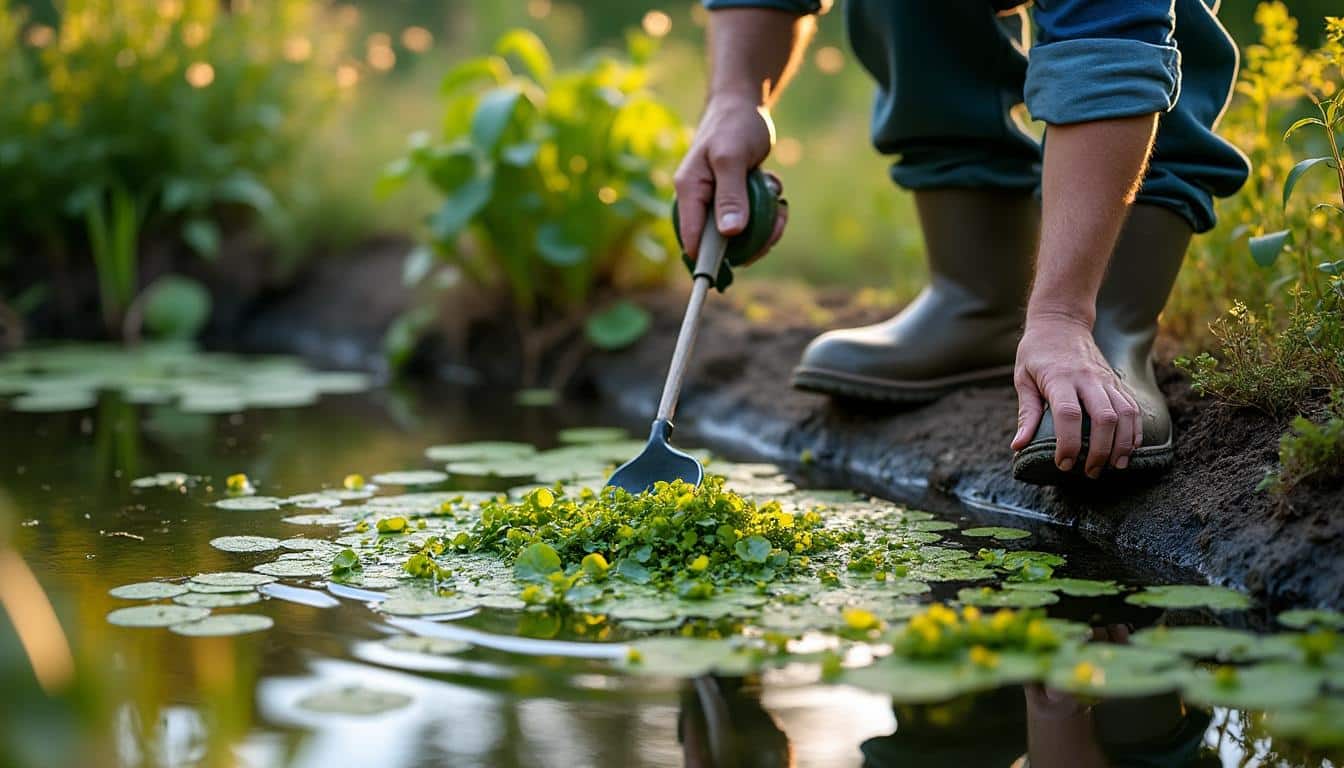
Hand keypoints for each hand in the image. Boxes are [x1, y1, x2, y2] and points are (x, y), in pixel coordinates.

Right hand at [673, 96, 787, 262]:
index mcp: (689, 191)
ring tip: (778, 200)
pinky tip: (773, 187)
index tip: (731, 273)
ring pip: (741, 233)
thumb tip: (728, 233)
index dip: (707, 260)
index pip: (691, 238)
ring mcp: (717, 200)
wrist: (743, 103)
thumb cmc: (732, 125)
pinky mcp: (734, 197)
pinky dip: (768, 208)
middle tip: (774, 226)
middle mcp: (699, 200)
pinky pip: (753, 217)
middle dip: (751, 239)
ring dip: (766, 222)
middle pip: (720, 242)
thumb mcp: (732, 158)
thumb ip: (730, 195)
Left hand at [1011, 313, 1142, 477]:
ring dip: (1123, 444)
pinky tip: (1131, 448)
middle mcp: (1087, 378)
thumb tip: (1018, 446)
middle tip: (1091, 472)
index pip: (1069, 415)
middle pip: (1105, 418)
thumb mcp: (1023, 378)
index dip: (1069, 443)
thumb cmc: (1036, 353)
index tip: (1063, 464)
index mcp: (1059, 378)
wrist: (1061, 322)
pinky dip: (1135, 430)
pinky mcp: (1117, 381)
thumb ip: (1026, 413)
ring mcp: (1106, 379)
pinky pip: (1133, 407)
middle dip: (1101, 450)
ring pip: (1125, 413)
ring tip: (1116, 466)